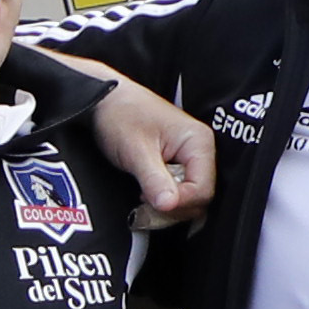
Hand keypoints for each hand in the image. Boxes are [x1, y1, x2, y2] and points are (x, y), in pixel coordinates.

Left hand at [85, 73, 216, 221]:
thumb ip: (154, 180)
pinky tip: (145, 193)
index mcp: (198, 142)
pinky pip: (177, 191)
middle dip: (173, 208)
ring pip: (188, 197)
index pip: (204, 189)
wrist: (104, 100)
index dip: (180, 204)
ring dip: (166, 205)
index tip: (154, 204)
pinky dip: (161, 198)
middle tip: (145, 206)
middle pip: (200, 197)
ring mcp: (188, 158)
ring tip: (142, 197)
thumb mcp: (136, 151)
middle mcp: (199, 150)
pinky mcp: (175, 164)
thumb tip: (169, 206)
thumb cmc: (121, 114)